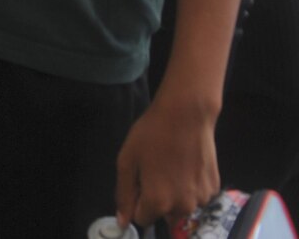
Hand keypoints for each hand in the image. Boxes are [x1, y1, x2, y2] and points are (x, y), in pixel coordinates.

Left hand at [115, 97, 220, 228]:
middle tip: (155, 170)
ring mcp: (202, 199)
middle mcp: (183, 207)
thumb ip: (124, 194)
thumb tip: (123, 221)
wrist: (186, 115)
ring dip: (174, 193)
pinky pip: (196, 195)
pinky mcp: (214, 188)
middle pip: (163, 214)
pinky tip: (186, 164)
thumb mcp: (127, 161)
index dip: (136, 201)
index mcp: (158, 202)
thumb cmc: (152, 135)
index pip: (142, 219)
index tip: (138, 182)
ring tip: (171, 165)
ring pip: (181, 206)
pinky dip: (190, 185)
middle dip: (156, 199)